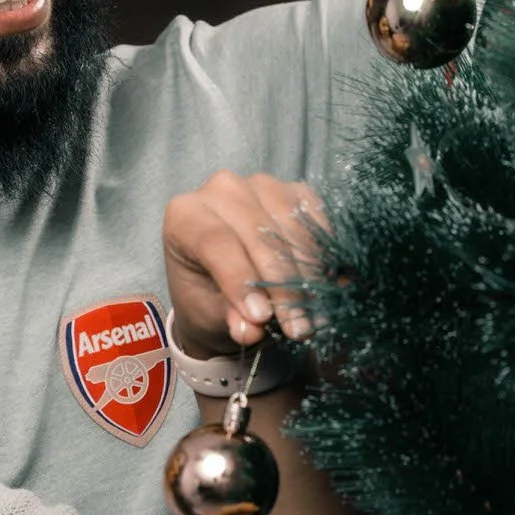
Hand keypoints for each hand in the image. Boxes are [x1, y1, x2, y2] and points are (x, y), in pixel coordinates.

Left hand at [164, 171, 327, 357]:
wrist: (225, 281)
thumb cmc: (208, 294)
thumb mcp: (210, 312)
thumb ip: (228, 317)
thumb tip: (251, 330)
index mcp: (184, 214)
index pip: (217, 242)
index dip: (241, 281)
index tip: (261, 317)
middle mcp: (221, 189)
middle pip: (260, 235)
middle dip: (282, 286)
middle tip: (298, 328)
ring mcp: (261, 184)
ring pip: (293, 228)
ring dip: (310, 275)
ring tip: (317, 316)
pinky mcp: (295, 190)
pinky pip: (318, 221)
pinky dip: (326, 256)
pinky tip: (330, 287)